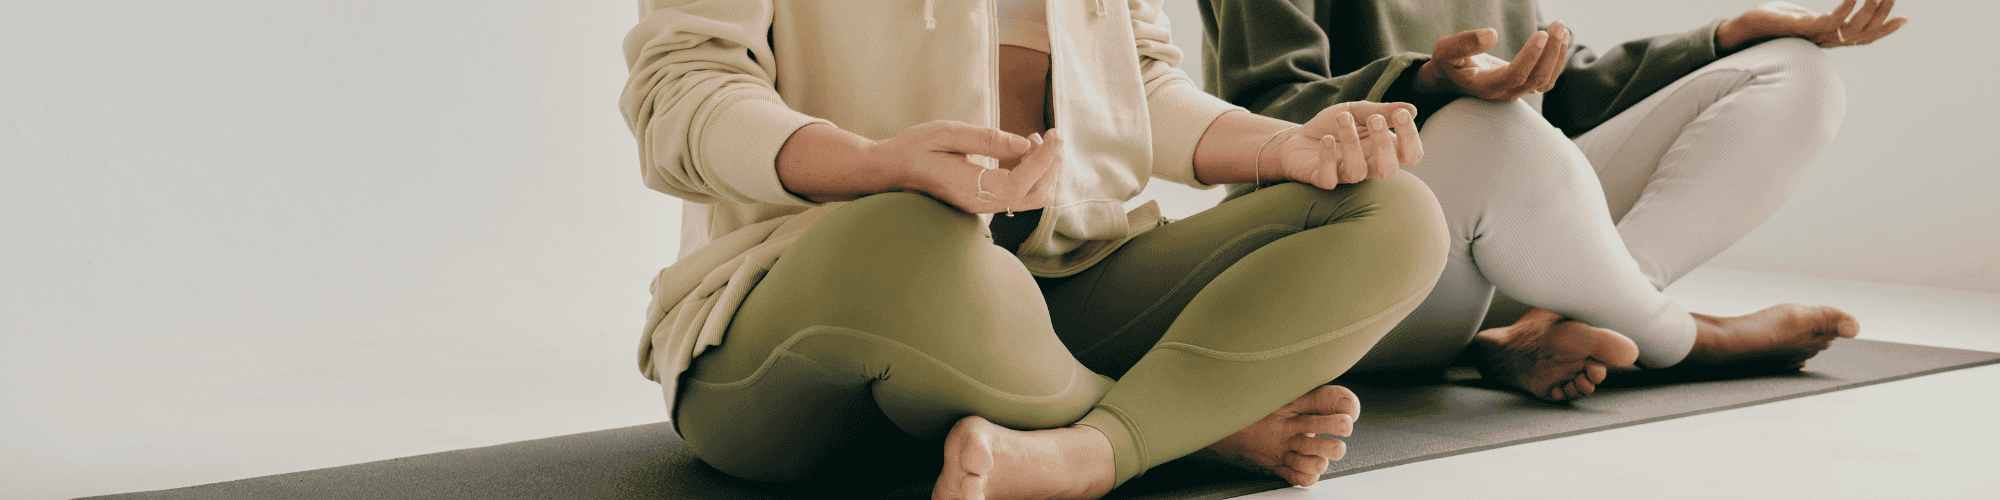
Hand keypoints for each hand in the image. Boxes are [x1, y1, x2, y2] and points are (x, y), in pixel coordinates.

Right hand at [873, 120, 1060, 214]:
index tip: (1055, 134)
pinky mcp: (981, 202)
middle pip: (1033, 195)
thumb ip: (986, 139)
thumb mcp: (947, 133)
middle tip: (1051, 135)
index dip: (1045, 159)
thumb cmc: (913, 148)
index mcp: (969, 187)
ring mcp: (980, 206)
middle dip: (1050, 166)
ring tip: (1038, 140)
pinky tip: (1023, 151)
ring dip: (1041, 170)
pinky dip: (1029, 174)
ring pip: (1027, 198)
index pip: (1022, 182)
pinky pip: (1016, 194)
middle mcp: (978, 203)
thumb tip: (1024, 144)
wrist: (889, 170)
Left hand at [1273, 101, 1422, 187]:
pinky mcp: (1323, 179)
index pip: (1410, 154)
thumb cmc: (1333, 125)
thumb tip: (1413, 109)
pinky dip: (1328, 157)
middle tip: (1375, 119)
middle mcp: (1369, 165)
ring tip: (1343, 118)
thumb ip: (1383, 110)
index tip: (1401, 114)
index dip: (1411, 138)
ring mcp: (1346, 174)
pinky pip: (1329, 178)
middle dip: (1384, 144)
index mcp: (1384, 149)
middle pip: (1389, 169)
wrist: (1297, 137)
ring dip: (1352, 142)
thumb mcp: (1358, 111)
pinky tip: (1326, 139)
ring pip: (1358, 171)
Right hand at [1415, 21, 1570, 102]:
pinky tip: (1560, 39)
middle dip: (1551, 52)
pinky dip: (1556, 60)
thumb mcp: (1445, 51)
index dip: (1531, 56)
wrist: (1450, 79)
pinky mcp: (1522, 85)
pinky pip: (1546, 79)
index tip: (1541, 34)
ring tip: (1561, 28)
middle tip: (1558, 25)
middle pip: (1536, 79)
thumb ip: (1463, 43)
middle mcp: (1504, 92)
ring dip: (1557, 55)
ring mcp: (1515, 91)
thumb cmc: (1447, 64)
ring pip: (1545, 80)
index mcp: (1486, 86)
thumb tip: (1492, 35)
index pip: (1515, 74)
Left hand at [1716, 0, 1908, 49]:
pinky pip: (1829, 22)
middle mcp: (1825, 40)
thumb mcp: (1807, 17)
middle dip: (1882, 15)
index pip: (1865, 37)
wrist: (1746, 27)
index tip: (1905, 18)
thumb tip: (1847, 7)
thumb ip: (1827, 17)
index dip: (1885, 30)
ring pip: (1851, 29)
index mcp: (1830, 37)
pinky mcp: (1801, 29)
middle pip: (1863, 33)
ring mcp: (1814, 36)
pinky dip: (1844, 9)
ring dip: (1868, 10)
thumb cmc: (1776, 20)